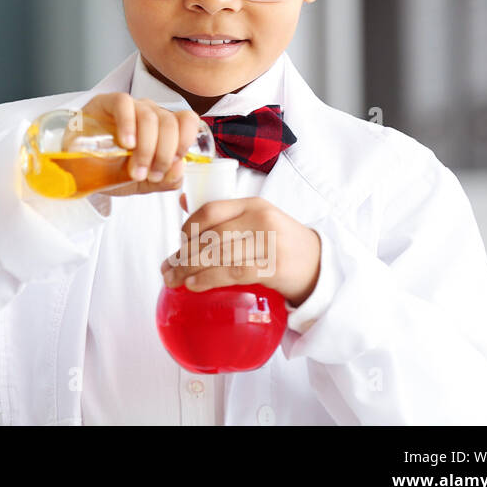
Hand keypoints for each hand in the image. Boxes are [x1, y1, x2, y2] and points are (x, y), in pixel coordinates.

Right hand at [77, 93, 200, 196]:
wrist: (79, 171)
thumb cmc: (112, 171)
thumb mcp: (144, 183)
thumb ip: (166, 179)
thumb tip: (180, 167)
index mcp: (164, 127)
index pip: (187, 121)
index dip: (185, 141)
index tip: (173, 164)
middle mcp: (150, 113)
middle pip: (170, 123)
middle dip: (164, 154)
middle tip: (150, 175)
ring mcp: (130, 106)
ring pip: (150, 117)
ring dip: (146, 149)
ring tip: (134, 171)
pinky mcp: (106, 102)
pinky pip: (124, 104)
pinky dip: (128, 125)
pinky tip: (126, 144)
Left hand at [159, 194, 321, 306]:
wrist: (320, 266)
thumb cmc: (280, 243)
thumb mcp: (256, 220)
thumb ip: (224, 214)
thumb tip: (182, 201)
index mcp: (253, 204)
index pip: (210, 210)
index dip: (188, 227)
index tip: (176, 243)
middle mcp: (261, 219)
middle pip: (211, 235)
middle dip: (183, 254)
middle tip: (166, 269)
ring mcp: (269, 243)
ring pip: (219, 254)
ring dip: (190, 269)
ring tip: (173, 280)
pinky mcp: (274, 267)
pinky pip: (233, 272)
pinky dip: (209, 279)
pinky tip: (194, 285)